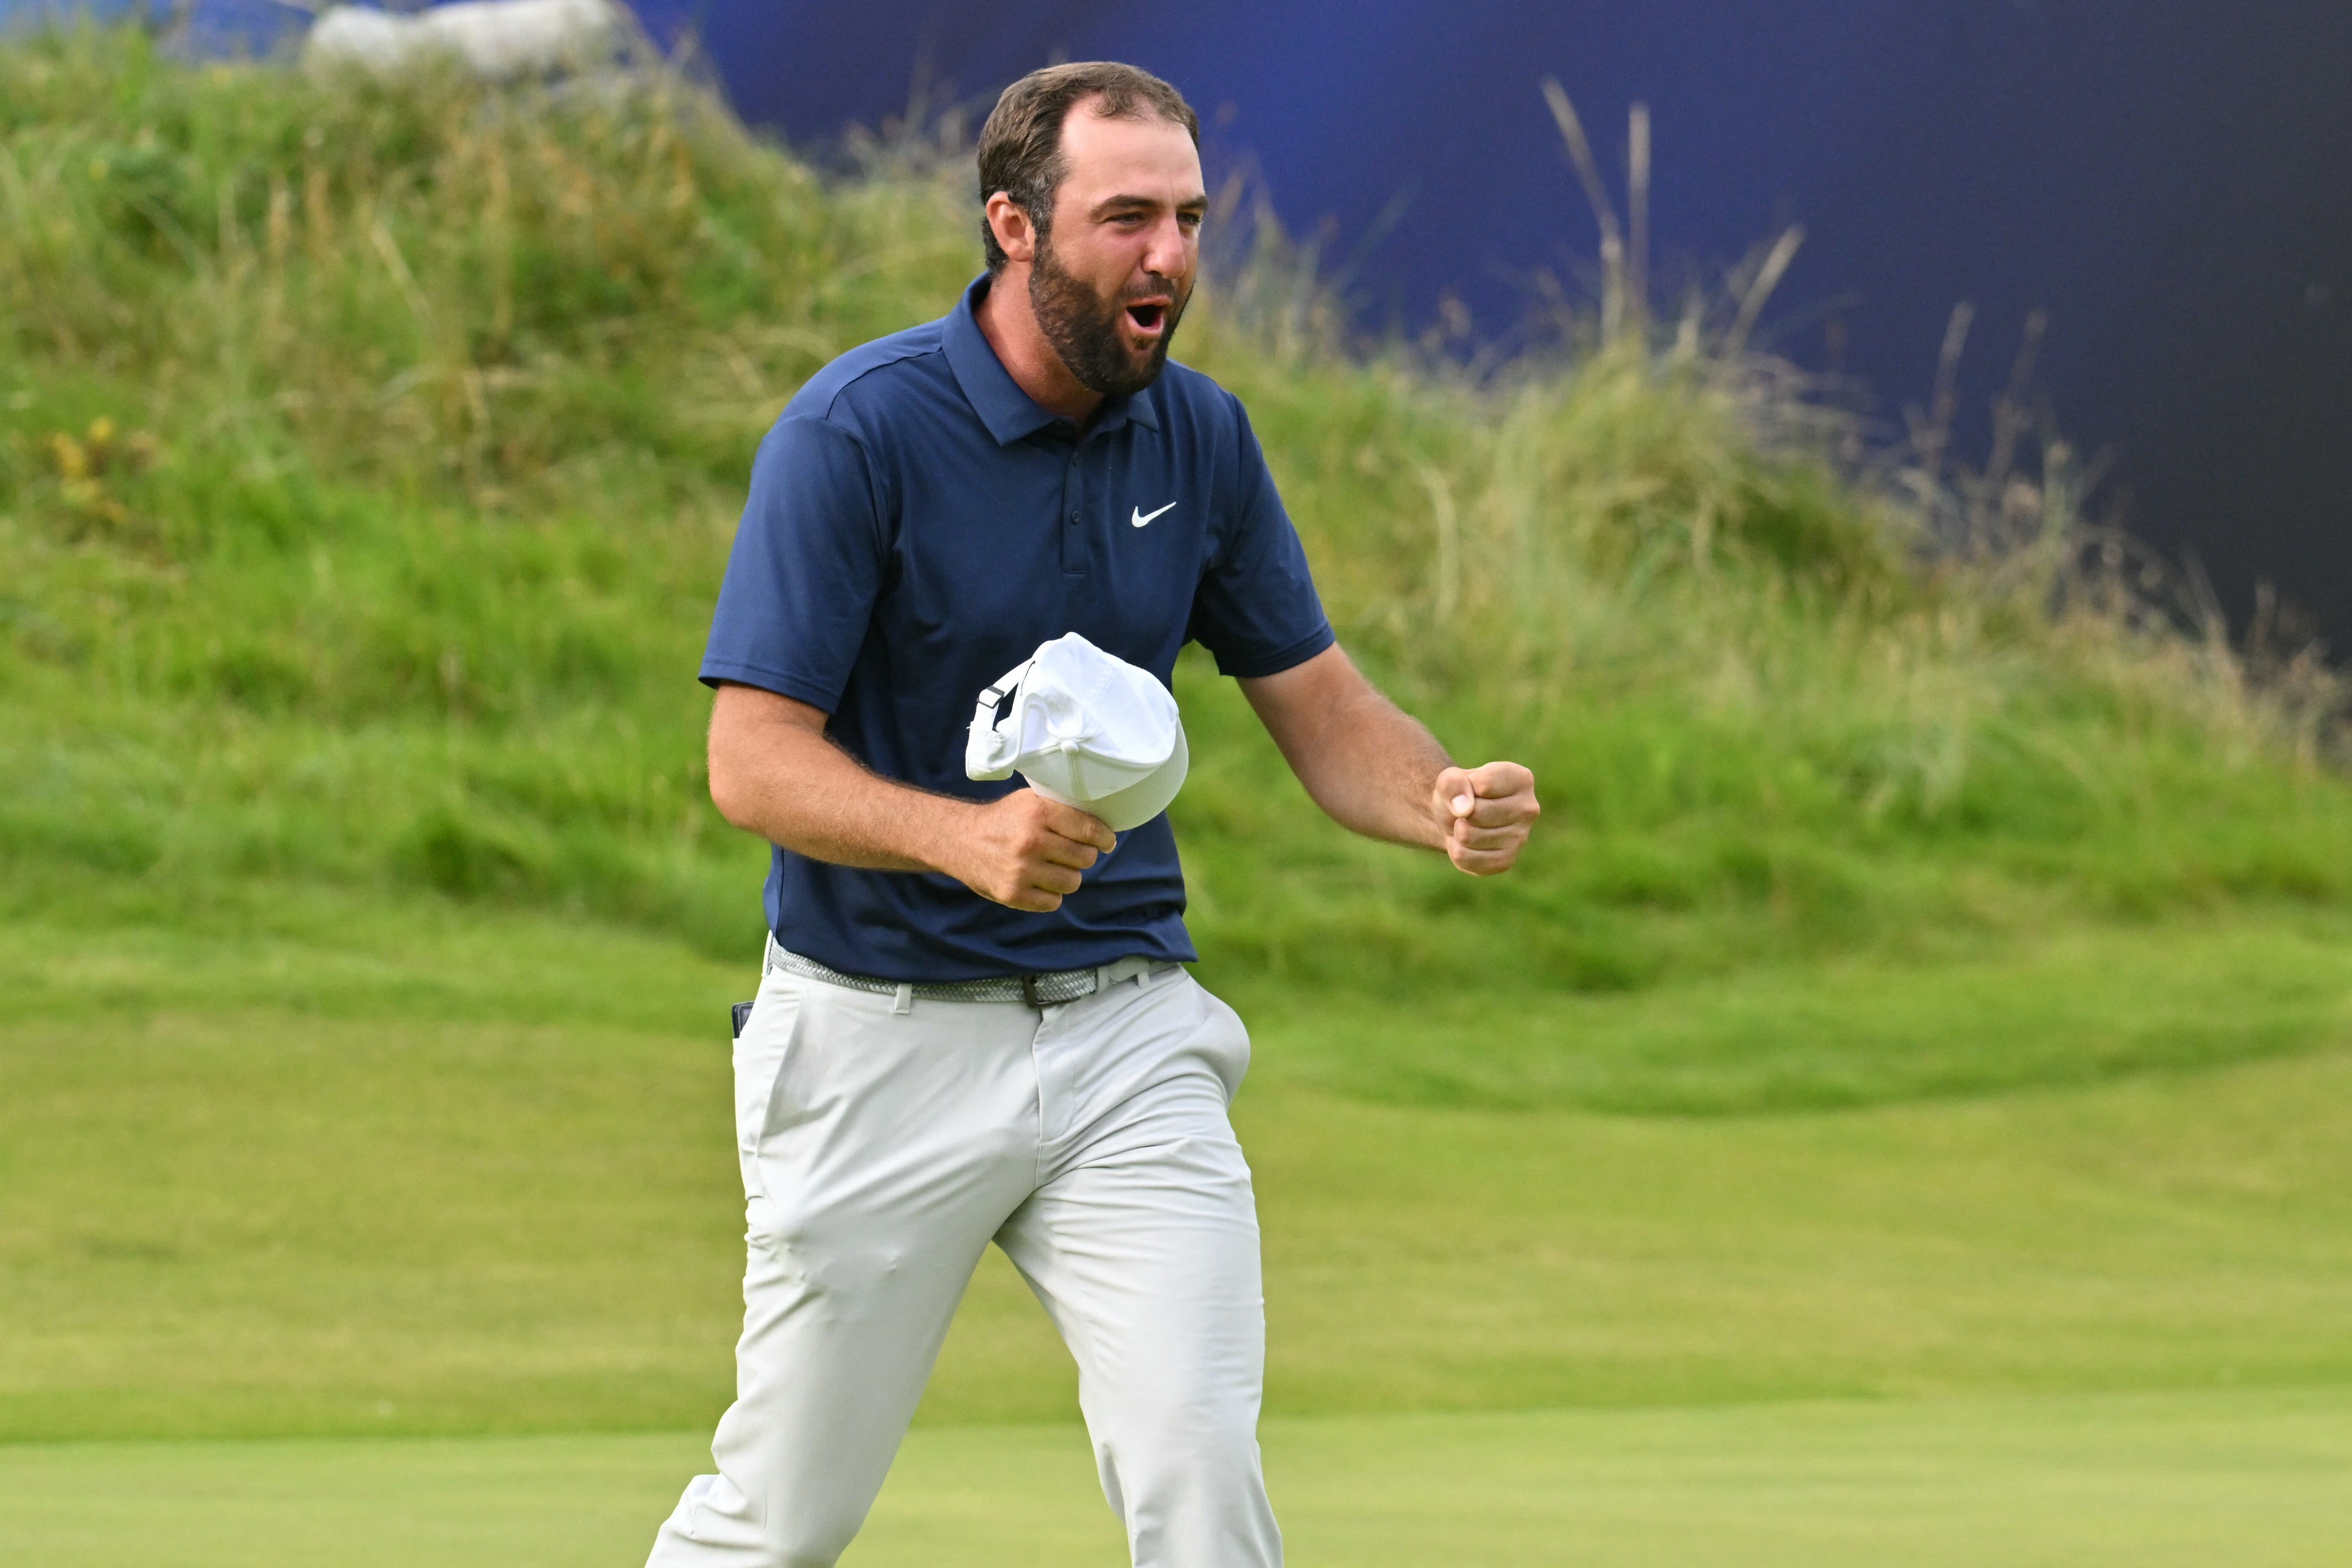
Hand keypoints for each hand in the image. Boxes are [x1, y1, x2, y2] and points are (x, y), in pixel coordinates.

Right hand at [949, 789, 1117, 911]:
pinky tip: (1039, 882)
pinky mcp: (1012, 894)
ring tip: (1052, 867)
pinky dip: (1050, 895)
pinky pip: (1053, 902)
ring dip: (1067, 876)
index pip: (1090, 831)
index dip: (1105, 838)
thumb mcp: (1029, 800)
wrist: (960, 840)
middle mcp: (1031, 841)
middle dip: (1083, 856)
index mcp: (1038, 812)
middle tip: (1071, 853)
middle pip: (1085, 858)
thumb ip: (1061, 807)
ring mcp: (1021, 870)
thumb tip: (1102, 823)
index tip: (1107, 842)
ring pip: (1072, 882)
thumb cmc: (1003, 819)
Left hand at [1431, 761, 1538, 875]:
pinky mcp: (1505, 862)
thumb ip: (1453, 784)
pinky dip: (1456, 849)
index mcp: (1522, 780)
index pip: (1484, 784)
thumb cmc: (1460, 792)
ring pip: (1468, 836)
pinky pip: (1464, 857)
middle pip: (1477, 813)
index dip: (1466, 787)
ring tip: (1467, 825)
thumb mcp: (1450, 779)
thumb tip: (1464, 810)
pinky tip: (1468, 842)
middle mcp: (1528, 809)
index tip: (1472, 788)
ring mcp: (1520, 838)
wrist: (1458, 818)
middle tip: (1467, 811)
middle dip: (1461, 812)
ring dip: (1457, 831)